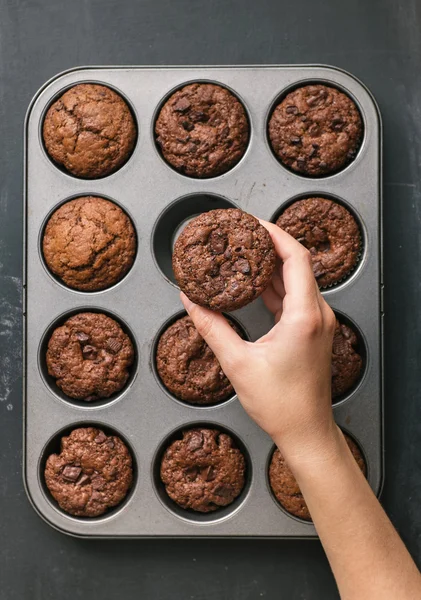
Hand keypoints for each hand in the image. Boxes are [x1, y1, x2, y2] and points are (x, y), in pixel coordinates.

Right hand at [180, 219, 337, 462]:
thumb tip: (191, 302)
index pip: (295, 257)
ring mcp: (317, 323)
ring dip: (270, 267)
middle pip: (296, 264)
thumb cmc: (282, 404)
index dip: (274, 234)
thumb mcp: (238, 363)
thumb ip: (212, 327)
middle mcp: (317, 314)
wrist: (306, 431)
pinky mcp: (312, 331)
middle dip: (268, 246)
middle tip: (241, 234)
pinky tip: (253, 285)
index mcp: (304, 316)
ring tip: (243, 254)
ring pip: (296, 281)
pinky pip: (294, 298)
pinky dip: (274, 287)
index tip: (252, 222)